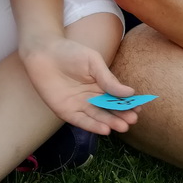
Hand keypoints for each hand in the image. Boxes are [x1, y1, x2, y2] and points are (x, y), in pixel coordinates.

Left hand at [20, 36, 138, 135]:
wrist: (43, 53)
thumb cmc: (70, 52)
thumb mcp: (93, 62)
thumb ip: (108, 79)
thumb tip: (130, 92)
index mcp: (100, 84)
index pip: (117, 97)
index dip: (128, 103)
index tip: (139, 108)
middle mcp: (91, 96)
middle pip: (109, 109)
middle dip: (121, 115)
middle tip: (132, 120)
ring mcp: (79, 105)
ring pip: (98, 117)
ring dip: (111, 122)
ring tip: (123, 126)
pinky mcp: (66, 111)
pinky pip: (82, 121)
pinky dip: (93, 126)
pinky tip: (106, 130)